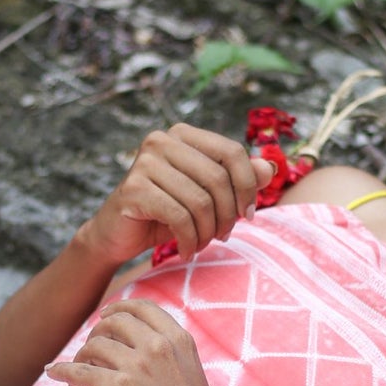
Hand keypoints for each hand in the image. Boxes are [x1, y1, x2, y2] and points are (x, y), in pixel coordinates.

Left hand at [45, 300, 232, 385]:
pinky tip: (54, 374)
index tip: (105, 318)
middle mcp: (158, 346)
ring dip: (80, 358)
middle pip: (113, 322)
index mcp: (179, 340)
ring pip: (93, 346)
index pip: (142, 308)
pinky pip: (79, 371)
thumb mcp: (190, 376)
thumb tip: (132, 351)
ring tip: (79, 380)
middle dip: (96, 333)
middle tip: (89, 352)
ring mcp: (138, 366)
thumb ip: (168, 357)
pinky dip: (62, 371)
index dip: (118, 309)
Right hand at [81, 124, 274, 268]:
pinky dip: (189, 241)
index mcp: (183, 134)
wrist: (116, 235)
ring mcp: (145, 162)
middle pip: (217, 178)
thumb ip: (237, 179)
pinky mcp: (134, 189)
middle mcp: (162, 140)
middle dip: (228, 215)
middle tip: (224, 236)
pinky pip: (179, 217)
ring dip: (208, 232)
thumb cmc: (165, 213)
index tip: (248, 214)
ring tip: (201, 244)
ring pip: (200, 201)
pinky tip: (186, 251)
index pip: (232, 152)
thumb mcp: (206, 196)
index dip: (248, 186)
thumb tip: (269, 168)